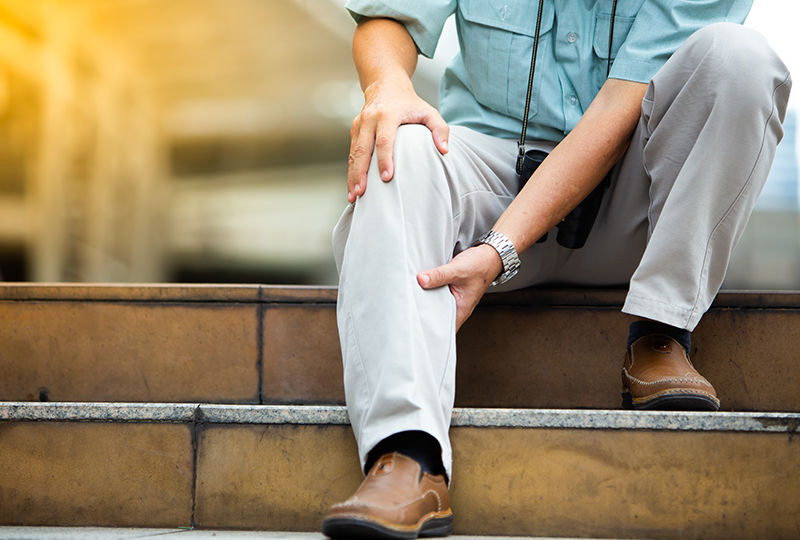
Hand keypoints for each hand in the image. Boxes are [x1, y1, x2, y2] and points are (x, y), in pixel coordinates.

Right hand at [347, 80, 449, 202]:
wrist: (386, 84)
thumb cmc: (410, 103)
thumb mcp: (429, 111)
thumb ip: (440, 129)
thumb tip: (444, 150)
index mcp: (387, 114)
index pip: (384, 140)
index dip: (385, 159)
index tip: (386, 177)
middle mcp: (370, 119)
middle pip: (363, 149)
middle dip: (361, 172)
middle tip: (361, 193)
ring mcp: (360, 124)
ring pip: (354, 153)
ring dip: (353, 175)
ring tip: (353, 196)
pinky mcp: (355, 130)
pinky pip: (352, 152)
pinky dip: (351, 170)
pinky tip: (353, 186)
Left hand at [417, 244, 502, 331]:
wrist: (489, 255)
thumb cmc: (481, 266)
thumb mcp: (458, 270)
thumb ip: (439, 275)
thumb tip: (421, 280)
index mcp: (461, 309)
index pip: (444, 329)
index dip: (431, 331)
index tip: (417, 327)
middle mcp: (457, 307)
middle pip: (437, 318)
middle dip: (424, 316)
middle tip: (410, 312)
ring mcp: (453, 298)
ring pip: (436, 305)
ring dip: (426, 302)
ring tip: (412, 300)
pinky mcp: (450, 290)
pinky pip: (437, 295)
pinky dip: (429, 292)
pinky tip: (420, 289)